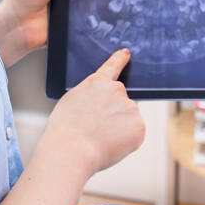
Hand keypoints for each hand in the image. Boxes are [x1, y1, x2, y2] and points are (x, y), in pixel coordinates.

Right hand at [40, 48, 145, 176]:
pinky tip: (109, 145)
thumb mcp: (72, 103)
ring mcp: (130, 107)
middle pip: (120, 101)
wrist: (71, 151)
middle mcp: (116, 90)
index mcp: (96, 83)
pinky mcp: (139, 125)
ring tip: (98, 139)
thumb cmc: (65, 132)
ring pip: (127, 119)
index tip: (126, 53)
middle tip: (97, 129)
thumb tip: (101, 107)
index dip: (120, 60)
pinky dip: (125, 141)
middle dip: (114, 113)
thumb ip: (90, 98)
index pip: (112, 66)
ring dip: (118, 128)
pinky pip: (133, 134)